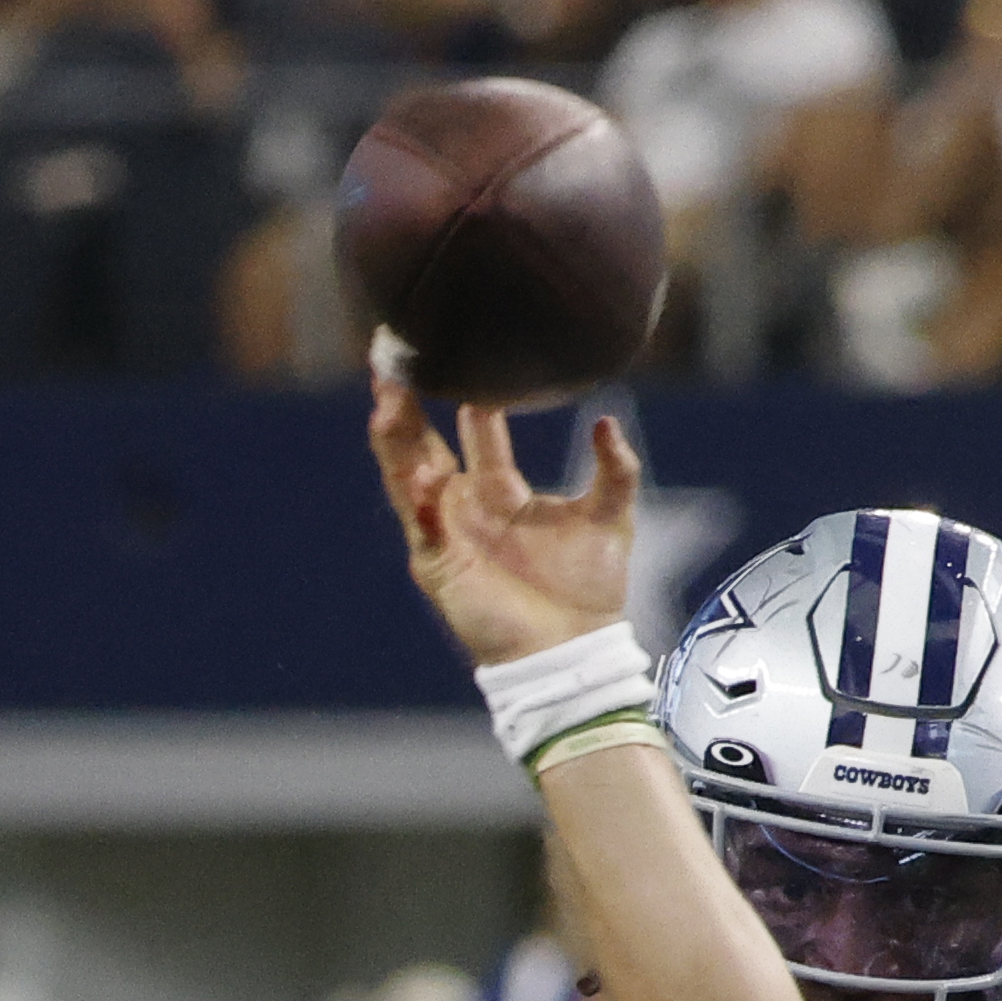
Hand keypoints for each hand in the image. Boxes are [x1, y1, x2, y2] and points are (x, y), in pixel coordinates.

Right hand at [369, 369, 644, 669]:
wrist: (575, 649)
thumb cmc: (589, 590)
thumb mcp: (610, 519)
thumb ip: (615, 471)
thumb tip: (606, 420)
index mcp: (499, 490)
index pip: (474, 430)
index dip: (465, 394)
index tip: (459, 351)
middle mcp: (464, 506)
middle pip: (423, 443)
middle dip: (405, 405)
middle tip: (391, 362)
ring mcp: (446, 535)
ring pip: (408, 476)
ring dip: (396, 441)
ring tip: (386, 402)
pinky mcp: (440, 567)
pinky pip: (425, 530)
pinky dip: (423, 505)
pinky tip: (422, 478)